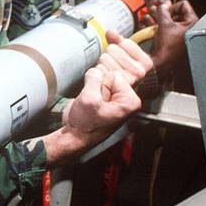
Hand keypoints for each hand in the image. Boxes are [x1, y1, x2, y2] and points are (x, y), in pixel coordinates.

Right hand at [44, 45, 142, 162]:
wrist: (75, 136)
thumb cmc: (85, 126)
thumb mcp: (89, 100)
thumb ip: (94, 78)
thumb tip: (95, 68)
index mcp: (130, 100)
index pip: (114, 75)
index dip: (101, 85)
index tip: (98, 101)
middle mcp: (126, 98)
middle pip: (109, 74)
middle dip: (97, 84)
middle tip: (94, 103)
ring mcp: (115, 96)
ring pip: (102, 75)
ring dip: (92, 85)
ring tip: (91, 102)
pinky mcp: (105, 95)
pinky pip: (97, 80)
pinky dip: (90, 86)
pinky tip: (89, 98)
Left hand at [99, 30, 153, 85]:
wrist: (107, 101)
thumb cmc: (116, 79)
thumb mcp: (121, 57)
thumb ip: (117, 42)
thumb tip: (111, 32)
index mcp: (145, 63)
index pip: (125, 43)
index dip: (118, 47)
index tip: (120, 58)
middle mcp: (139, 72)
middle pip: (113, 49)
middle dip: (109, 57)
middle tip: (112, 68)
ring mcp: (127, 79)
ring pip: (105, 58)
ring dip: (103, 66)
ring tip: (108, 74)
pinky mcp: (114, 86)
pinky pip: (100, 69)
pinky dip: (98, 72)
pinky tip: (104, 79)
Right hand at [146, 0, 197, 74]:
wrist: (160, 62)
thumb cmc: (168, 49)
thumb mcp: (165, 25)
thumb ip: (163, 11)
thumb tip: (162, 6)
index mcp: (191, 22)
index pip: (183, 5)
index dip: (172, 7)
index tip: (166, 12)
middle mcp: (185, 27)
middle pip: (172, 11)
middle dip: (161, 13)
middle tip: (155, 16)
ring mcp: (175, 32)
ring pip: (164, 18)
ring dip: (155, 19)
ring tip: (151, 23)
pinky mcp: (168, 36)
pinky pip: (160, 25)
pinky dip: (154, 25)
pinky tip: (149, 28)